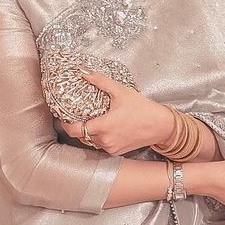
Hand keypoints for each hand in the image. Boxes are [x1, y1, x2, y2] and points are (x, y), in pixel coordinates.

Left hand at [56, 68, 173, 155]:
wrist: (160, 125)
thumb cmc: (143, 109)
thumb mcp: (120, 91)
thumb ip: (100, 81)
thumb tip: (84, 72)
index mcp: (103, 126)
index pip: (75, 131)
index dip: (66, 125)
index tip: (63, 117)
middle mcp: (105, 140)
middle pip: (82, 136)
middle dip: (77, 127)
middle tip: (75, 116)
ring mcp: (111, 147)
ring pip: (92, 142)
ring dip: (89, 133)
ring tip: (91, 120)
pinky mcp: (117, 151)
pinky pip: (102, 145)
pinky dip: (100, 138)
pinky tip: (104, 127)